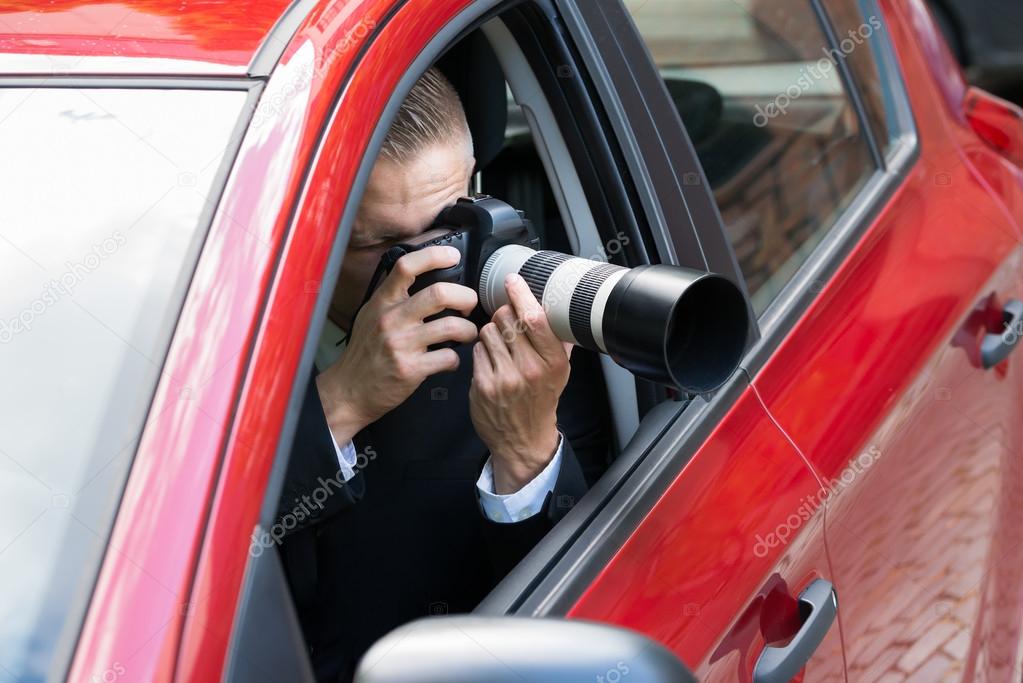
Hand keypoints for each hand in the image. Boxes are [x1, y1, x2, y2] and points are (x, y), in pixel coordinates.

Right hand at [316, 246, 478, 443]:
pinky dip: (456, 359)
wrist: (349, 390)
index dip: (434, 256)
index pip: (407, 266)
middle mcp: (391, 319)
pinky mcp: (411, 369)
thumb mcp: (371, 316)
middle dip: (466, 297)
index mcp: (383, 302)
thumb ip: (394, 298)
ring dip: (469, 330)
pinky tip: (450, 360)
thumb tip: (425, 279)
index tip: (453, 257)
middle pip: (439, 294)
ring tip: (468, 334)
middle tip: (470, 304)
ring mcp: (401, 344)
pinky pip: (449, 357)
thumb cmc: (365, 353)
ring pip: (451, 326)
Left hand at [470, 273, 572, 493]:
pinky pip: (476, 350)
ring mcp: (504, 378)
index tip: (513, 281)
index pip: (535, 318)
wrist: (523, 439)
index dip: (521, 294)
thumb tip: (555, 306)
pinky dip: (481, 352)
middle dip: (504, 315)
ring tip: (500, 348)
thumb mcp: (560, 371)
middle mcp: (530, 369)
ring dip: (491, 333)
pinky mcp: (482, 385)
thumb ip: (558, 340)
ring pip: (488, 331)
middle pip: (507, 318)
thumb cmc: (541, 400)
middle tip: (508, 326)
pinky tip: (491, 363)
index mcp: (553, 362)